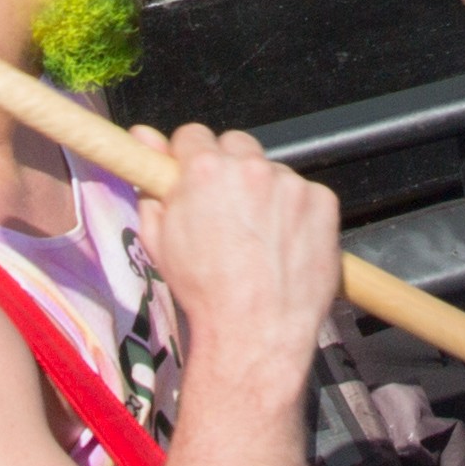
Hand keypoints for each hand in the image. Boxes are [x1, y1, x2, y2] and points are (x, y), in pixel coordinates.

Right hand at [143, 126, 343, 373]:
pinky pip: (306, 194)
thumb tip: (142, 139)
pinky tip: (284, 244)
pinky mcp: (322, 201)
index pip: (193, 136)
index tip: (195, 178)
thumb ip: (151, 184)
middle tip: (228, 211)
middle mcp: (250, 168)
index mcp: (204, 170)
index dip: (190, 159)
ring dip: (265, 193)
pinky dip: (297, 213)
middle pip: (236, 146)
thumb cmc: (206, 292)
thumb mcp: (159, 240)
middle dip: (229, 170)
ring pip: (272, 172)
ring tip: (259, 238)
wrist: (256, 330)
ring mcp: (290, 183)